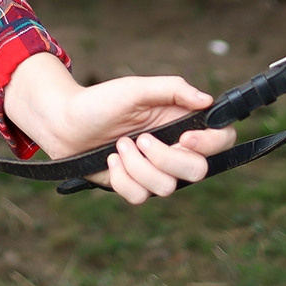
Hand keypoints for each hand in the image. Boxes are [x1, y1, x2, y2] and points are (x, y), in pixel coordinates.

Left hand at [2, 53, 236, 204]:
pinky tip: (110, 161)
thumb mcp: (136, 88)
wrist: (64, 122)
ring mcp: (154, 171)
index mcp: (181, 123)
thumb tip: (206, 100)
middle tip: (140, 139)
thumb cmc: (101, 101)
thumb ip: (173, 89)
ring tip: (119, 145)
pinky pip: (140, 197)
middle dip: (167, 159)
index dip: (212, 144)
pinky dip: (122, 178)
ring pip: (168, 187)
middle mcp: (174, 150)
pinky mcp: (134, 186)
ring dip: (138, 165)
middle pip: (198, 171)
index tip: (185, 138)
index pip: (221, 140)